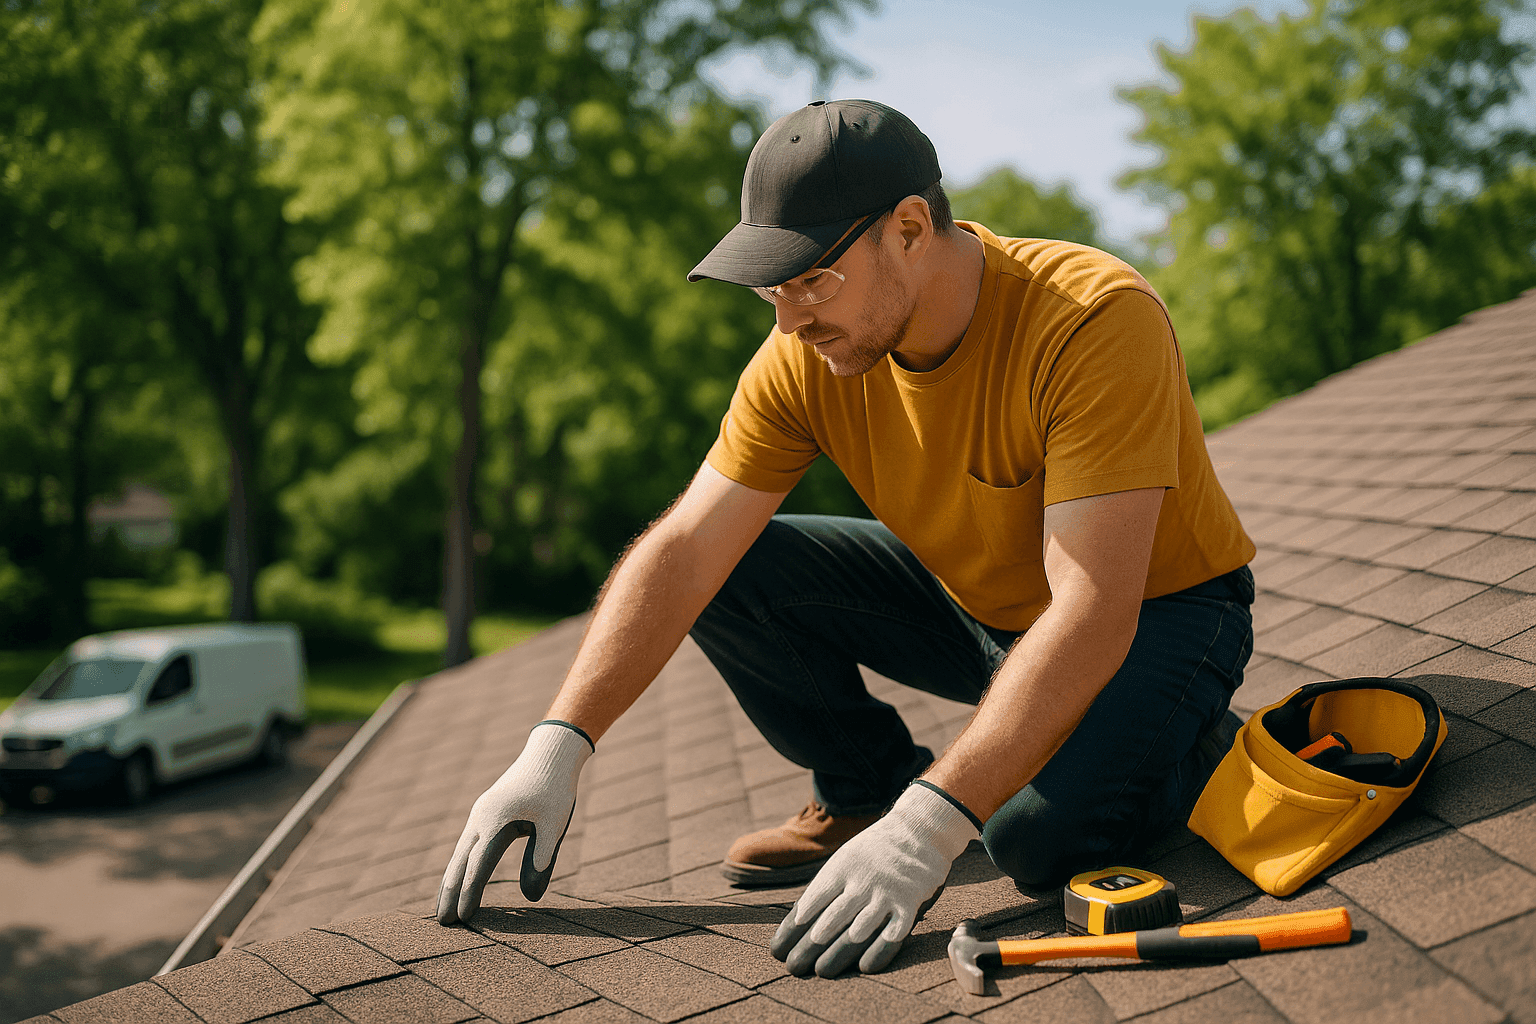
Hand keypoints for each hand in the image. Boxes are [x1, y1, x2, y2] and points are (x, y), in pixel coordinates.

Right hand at [436, 720, 592, 924]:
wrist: (550, 753)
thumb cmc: (555, 788)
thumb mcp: (555, 824)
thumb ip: (541, 859)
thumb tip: (532, 898)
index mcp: (496, 821)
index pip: (479, 865)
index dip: (471, 893)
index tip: (464, 919)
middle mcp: (481, 818)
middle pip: (460, 862)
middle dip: (450, 893)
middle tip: (443, 924)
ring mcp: (480, 814)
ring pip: (460, 853)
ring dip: (451, 881)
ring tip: (442, 909)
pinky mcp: (485, 812)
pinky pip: (467, 844)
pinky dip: (460, 865)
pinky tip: (458, 879)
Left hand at [770, 782, 979, 976]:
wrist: (918, 830)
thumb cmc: (874, 850)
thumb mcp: (846, 858)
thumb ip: (827, 886)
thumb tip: (797, 916)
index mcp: (841, 868)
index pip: (811, 901)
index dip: (792, 927)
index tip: (778, 949)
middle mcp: (861, 880)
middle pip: (831, 918)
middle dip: (810, 945)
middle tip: (793, 967)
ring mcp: (886, 891)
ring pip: (860, 927)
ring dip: (840, 951)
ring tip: (822, 971)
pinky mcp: (910, 901)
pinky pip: (895, 930)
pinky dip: (881, 949)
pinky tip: (866, 966)